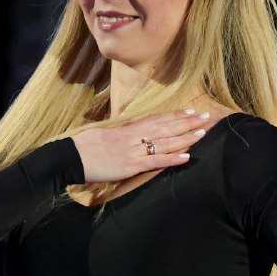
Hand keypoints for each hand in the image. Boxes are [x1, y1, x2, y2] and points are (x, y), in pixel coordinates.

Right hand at [70, 109, 209, 182]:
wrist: (70, 156)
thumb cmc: (83, 147)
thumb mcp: (103, 134)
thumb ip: (119, 134)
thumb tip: (128, 133)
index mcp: (126, 129)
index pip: (156, 119)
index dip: (174, 115)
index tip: (190, 110)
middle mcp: (133, 137)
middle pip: (165, 127)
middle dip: (186, 122)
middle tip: (206, 116)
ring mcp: (133, 151)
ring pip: (164, 141)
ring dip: (185, 137)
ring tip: (202, 132)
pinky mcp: (130, 165)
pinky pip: (155, 161)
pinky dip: (172, 158)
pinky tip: (187, 156)